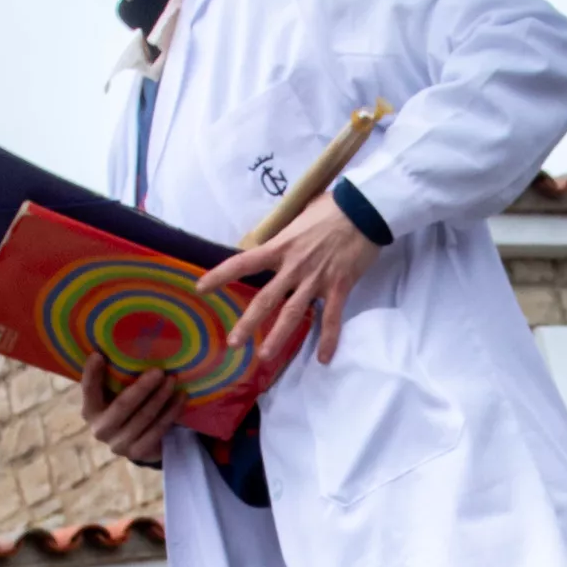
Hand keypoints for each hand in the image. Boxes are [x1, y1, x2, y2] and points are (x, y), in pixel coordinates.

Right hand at [77, 355, 189, 468]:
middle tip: (159, 371)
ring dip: (162, 397)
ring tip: (173, 380)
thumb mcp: (115, 394)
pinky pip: (159, 429)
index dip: (92, 374)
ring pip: (145, 417)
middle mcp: (100, 430)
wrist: (137, 441)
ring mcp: (119, 444)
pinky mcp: (138, 453)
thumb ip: (115, 378)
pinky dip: (172, 411)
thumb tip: (124, 345)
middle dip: (142, 387)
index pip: (89, 390)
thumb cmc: (126, 408)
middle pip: (123, 405)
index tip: (99, 355)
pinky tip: (181, 397)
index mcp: (90, 411)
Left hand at [204, 205, 381, 372]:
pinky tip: (323, 358)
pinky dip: (328, 339)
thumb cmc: (331, 207)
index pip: (244, 262)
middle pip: (267, 299)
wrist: (364, 208)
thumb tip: (275, 243)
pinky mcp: (339, 286)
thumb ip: (284, 235)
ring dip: (279, 337)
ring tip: (266, 356)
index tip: (202, 289)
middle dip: (249, 323)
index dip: (221, 275)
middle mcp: (294, 266)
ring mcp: (316, 279)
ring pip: (294, 313)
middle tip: (234, 343)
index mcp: (281, 246)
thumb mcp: (298, 217)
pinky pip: (331, 317)